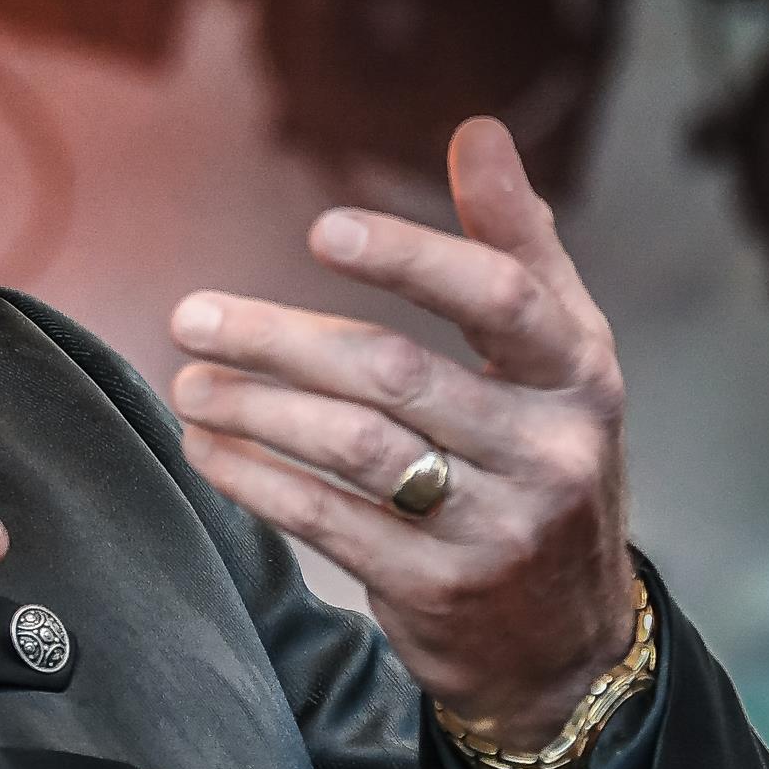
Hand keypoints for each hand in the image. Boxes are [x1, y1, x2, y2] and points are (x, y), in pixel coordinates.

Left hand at [168, 116, 637, 748]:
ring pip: (354, 448)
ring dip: (254, 409)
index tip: (323, 229)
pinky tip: (209, 450)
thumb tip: (477, 130)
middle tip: (192, 316)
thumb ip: (515, 244)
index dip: (412, 258)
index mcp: (580, 374)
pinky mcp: (441, 588)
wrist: (566, 638)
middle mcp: (549, 449)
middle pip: (397, 374)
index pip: (500, 299)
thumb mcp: (556, 356)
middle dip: (279, 340)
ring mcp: (498, 526)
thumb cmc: (542, 460)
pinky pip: (328, 521)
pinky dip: (257, 480)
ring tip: (189, 384)